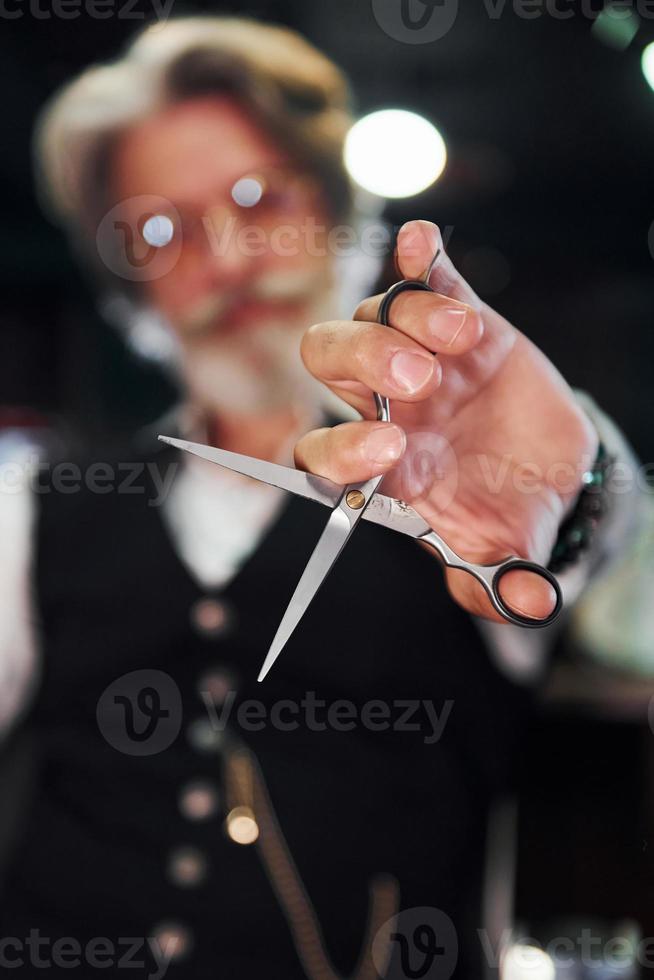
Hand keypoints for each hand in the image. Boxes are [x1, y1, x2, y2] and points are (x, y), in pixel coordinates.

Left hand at [294, 220, 597, 624]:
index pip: (321, 454)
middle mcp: (386, 406)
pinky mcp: (459, 319)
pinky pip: (424, 278)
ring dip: (408, 317)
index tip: (388, 451)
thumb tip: (530, 602)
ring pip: (374, 313)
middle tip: (418, 382)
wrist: (549, 471)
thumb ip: (501, 584)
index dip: (337, 449)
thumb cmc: (507, 513)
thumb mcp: (504, 555)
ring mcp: (419, 357)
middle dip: (364, 359)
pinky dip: (421, 261)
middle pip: (330, 360)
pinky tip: (421, 243)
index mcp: (381, 467)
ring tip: (459, 338)